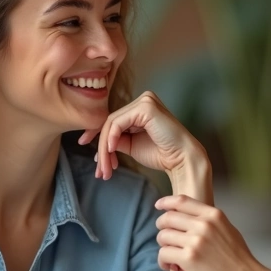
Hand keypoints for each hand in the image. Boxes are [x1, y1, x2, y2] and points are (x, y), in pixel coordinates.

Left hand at [80, 91, 208, 184]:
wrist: (181, 159)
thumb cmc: (162, 153)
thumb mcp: (131, 145)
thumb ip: (116, 140)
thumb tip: (99, 145)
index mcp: (141, 108)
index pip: (113, 120)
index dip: (97, 136)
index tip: (89, 152)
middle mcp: (143, 101)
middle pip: (110, 122)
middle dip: (101, 148)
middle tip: (100, 170)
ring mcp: (145, 102)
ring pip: (112, 123)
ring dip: (104, 148)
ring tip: (105, 168)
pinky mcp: (146, 107)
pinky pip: (118, 122)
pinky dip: (111, 138)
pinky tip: (111, 151)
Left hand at [154, 195, 268, 270]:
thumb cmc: (240, 262)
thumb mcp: (229, 231)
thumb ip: (212, 222)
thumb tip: (193, 218)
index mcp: (214, 215)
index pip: (182, 200)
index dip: (166, 202)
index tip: (159, 206)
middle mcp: (204, 224)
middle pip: (168, 218)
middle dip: (161, 228)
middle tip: (164, 239)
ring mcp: (196, 241)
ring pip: (163, 236)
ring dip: (163, 247)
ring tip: (170, 257)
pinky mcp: (189, 259)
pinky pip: (163, 254)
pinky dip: (163, 261)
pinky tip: (170, 267)